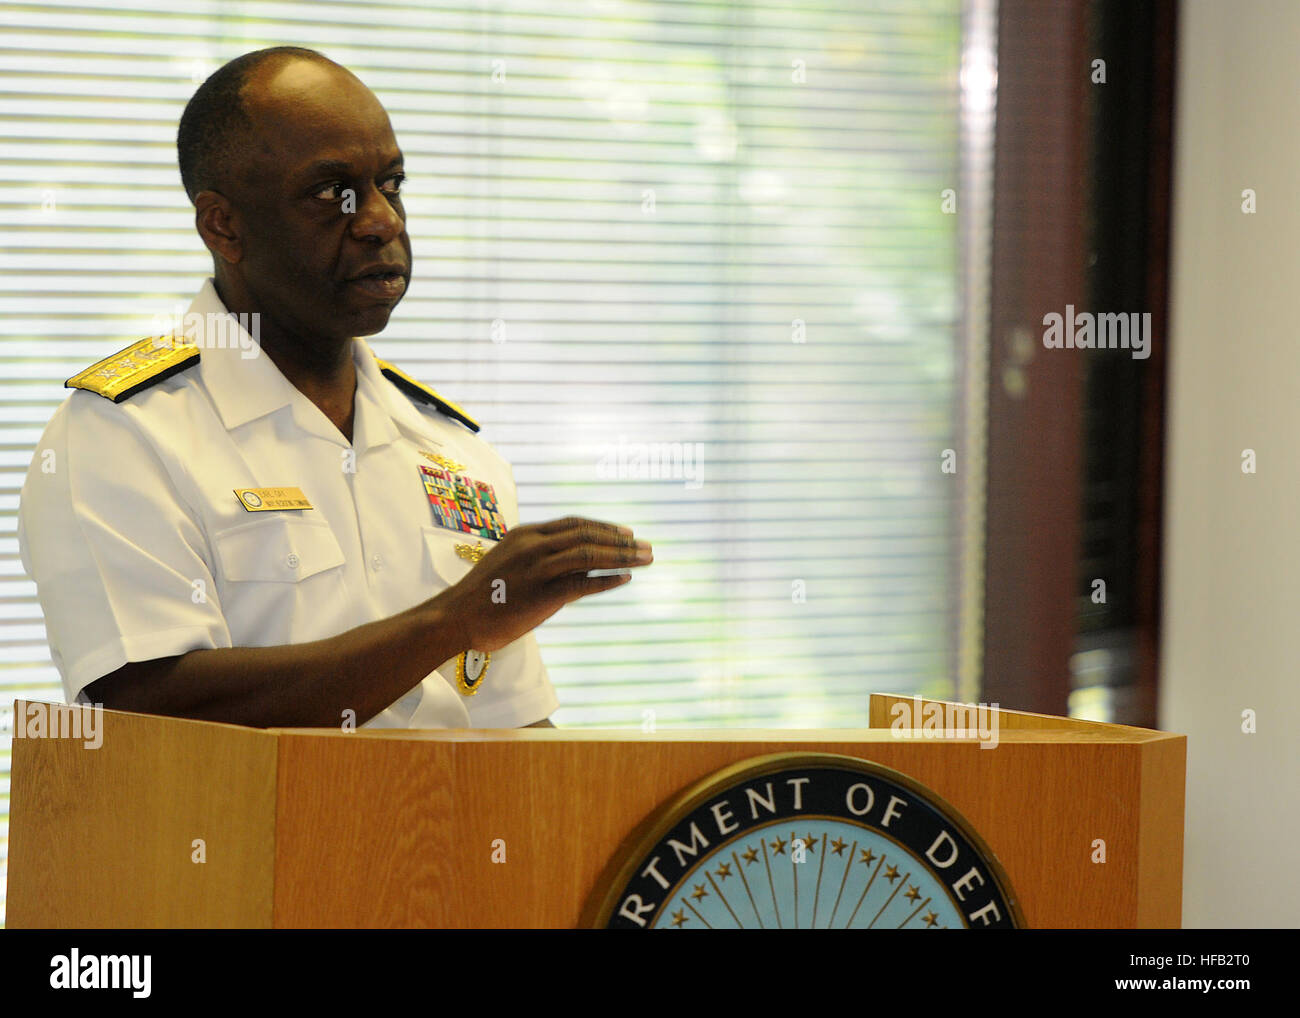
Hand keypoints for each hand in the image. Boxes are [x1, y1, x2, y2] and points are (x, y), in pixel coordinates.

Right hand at [443, 516, 651, 651]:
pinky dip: (606, 580)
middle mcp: (533, 546)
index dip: (604, 527)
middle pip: (587, 535)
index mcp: (526, 535)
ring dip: (622, 556)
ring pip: (589, 555)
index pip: (574, 523)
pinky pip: (581, 584)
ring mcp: (537, 569)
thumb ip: (537, 557)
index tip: (626, 533)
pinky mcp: (540, 595)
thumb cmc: (482, 595)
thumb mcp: (508, 562)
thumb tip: (570, 564)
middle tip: (646, 546)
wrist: (455, 617)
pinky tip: (625, 579)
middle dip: (621, 540)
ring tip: (645, 559)